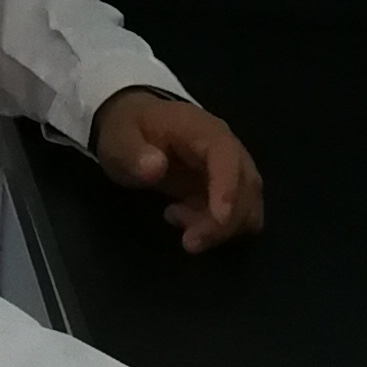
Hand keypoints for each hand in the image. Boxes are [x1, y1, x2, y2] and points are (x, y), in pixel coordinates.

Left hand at [92, 90, 263, 252]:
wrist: (135, 125)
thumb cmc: (129, 130)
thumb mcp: (118, 138)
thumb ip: (132, 153)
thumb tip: (156, 168)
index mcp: (202, 129)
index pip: (227, 155)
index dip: (228, 187)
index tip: (219, 219)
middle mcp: (227, 147)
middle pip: (246, 186)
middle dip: (225, 222)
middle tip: (188, 242)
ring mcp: (231, 169)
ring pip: (248, 205)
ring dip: (221, 228)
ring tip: (175, 219)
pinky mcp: (227, 189)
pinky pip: (239, 215)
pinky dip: (220, 229)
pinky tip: (186, 223)